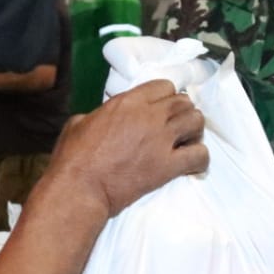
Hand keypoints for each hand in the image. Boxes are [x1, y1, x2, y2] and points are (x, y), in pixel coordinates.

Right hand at [52, 79, 207, 216]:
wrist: (80, 188)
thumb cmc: (73, 157)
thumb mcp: (80, 122)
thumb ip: (100, 114)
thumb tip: (105, 118)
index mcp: (128, 102)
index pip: (164, 86)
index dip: (166, 97)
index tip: (163, 109)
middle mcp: (150, 116)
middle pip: (184, 102)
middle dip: (183, 112)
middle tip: (177, 126)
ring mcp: (161, 140)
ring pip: (196, 122)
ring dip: (195, 130)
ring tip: (187, 141)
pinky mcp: (168, 165)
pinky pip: (199, 155)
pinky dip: (200, 158)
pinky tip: (193, 164)